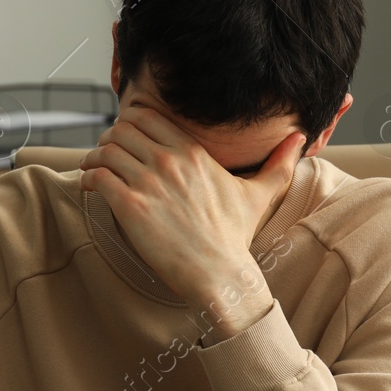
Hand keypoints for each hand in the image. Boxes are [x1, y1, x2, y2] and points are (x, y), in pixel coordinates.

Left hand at [79, 105, 304, 335]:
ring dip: (94, 158)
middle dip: (107, 139)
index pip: (146, 116)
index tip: (124, 138)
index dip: (128, 123)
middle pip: (120, 129)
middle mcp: (169, 161)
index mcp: (192, 152)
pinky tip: (90, 188)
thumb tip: (302, 138)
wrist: (219, 274)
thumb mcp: (259, 194)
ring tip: (94, 171)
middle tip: (106, 155)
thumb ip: (278, 162)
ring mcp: (149, 182)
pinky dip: (88, 178)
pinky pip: (97, 176)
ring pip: (104, 150)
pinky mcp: (131, 207)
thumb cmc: (234, 237)